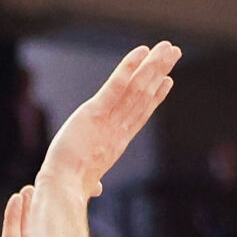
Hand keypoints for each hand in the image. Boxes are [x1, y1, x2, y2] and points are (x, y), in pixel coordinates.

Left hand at [39, 41, 179, 198]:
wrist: (62, 188)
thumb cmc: (70, 187)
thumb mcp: (87, 181)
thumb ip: (94, 181)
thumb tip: (97, 189)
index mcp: (117, 143)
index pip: (139, 114)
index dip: (154, 96)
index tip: (167, 81)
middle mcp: (119, 129)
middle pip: (144, 96)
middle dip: (159, 72)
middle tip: (173, 53)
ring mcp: (109, 120)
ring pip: (137, 89)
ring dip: (153, 65)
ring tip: (168, 48)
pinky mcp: (94, 112)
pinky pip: (115, 86)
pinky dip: (129, 68)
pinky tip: (142, 52)